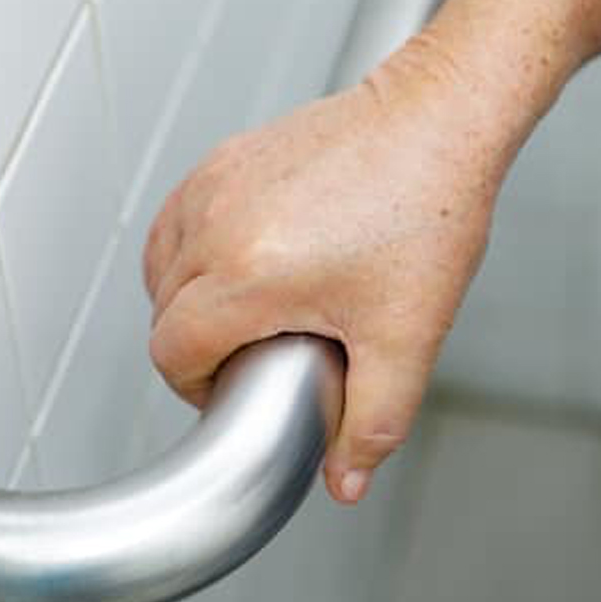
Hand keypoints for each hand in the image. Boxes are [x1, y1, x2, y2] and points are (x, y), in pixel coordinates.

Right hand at [143, 42, 508, 503]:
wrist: (438, 121)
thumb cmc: (429, 212)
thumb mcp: (408, 336)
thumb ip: (374, 421)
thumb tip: (345, 480)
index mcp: (249, 274)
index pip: (173, 353)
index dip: (195, 388)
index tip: (233, 391)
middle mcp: (217, 223)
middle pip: (162, 311)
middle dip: (195, 348)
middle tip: (253, 357)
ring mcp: (216, 182)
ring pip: (161, 262)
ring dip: (186, 298)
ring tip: (244, 313)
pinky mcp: (227, 155)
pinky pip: (179, 217)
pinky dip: (192, 249)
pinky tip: (237, 262)